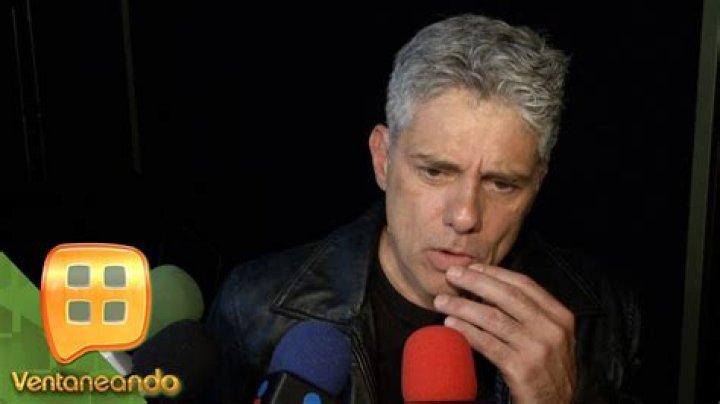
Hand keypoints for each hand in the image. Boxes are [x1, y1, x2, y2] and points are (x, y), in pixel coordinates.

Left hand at [433, 264, 576, 403]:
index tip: (472, 267)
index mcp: (560, 316)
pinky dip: (467, 331)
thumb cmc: (547, 369)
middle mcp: (551, 329)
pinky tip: (450, 325)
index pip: (525, 285)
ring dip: (463, 307)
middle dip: (476, 282)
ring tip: (441, 302)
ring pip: (493, 318)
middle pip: (507, 296)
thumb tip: (489, 289)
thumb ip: (530, 314)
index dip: (496, 273)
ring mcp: (537, 349)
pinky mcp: (522, 369)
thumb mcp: (550, 337)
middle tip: (452, 275)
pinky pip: (487, 344)